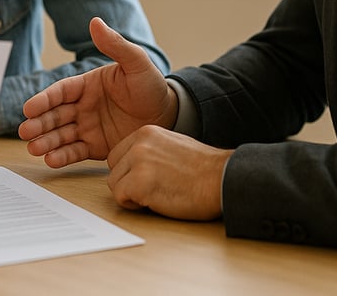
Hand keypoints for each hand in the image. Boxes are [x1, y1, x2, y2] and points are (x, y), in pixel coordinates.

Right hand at [19, 17, 176, 166]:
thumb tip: (95, 22)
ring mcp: (88, 127)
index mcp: (87, 85)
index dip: (44, 99)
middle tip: (24, 131)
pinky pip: (76, 151)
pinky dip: (62, 156)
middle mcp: (83, 106)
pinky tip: (51, 160)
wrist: (170, 116)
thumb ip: (115, 45)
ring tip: (33, 149)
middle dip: (39, 123)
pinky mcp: (96, 146)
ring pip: (61, 134)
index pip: (60, 92)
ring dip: (46, 141)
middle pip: (55, 114)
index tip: (29, 108)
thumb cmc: (151, 86)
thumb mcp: (136, 63)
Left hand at [107, 125, 231, 219]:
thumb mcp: (171, 145)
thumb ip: (149, 150)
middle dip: (127, 182)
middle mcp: (139, 143)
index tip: (144, 179)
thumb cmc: (204, 169)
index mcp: (146, 133)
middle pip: (114, 168)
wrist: (223, 178)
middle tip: (150, 190)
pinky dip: (134, 205)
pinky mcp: (140, 182)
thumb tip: (132, 164)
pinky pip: (121, 197)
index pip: (118, 154)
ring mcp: (138, 161)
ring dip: (130, 194)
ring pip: (114, 183)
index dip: (128, 171)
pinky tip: (155, 202)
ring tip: (155, 195)